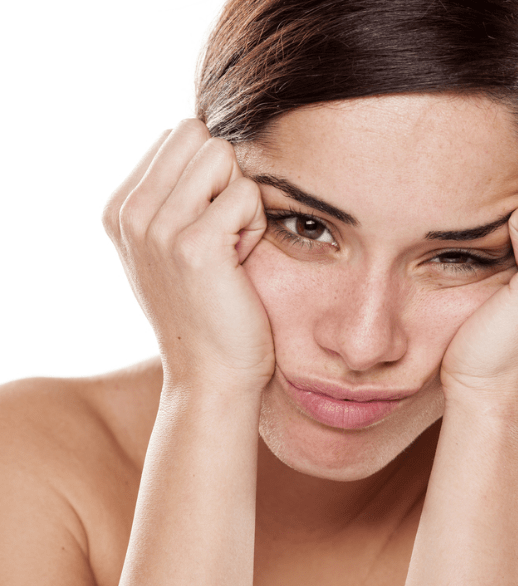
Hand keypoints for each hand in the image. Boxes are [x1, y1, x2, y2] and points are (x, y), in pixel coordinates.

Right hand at [103, 119, 273, 391]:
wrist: (211, 376)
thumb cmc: (207, 312)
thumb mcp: (172, 250)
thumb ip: (175, 195)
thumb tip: (209, 144)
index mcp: (120, 209)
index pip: (179, 137)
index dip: (208, 179)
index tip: (206, 232)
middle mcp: (129, 214)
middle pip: (198, 135)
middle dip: (224, 179)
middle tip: (224, 235)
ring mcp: (156, 227)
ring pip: (222, 156)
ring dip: (240, 201)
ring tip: (231, 249)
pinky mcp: (194, 244)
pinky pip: (246, 193)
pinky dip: (254, 227)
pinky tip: (241, 265)